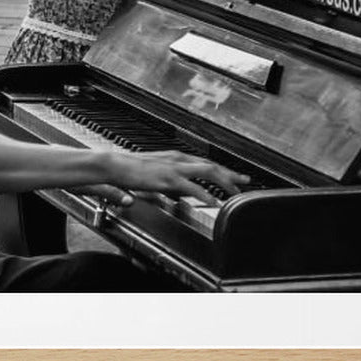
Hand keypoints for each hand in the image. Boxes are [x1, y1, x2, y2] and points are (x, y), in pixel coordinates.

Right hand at [108, 150, 250, 206]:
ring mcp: (174, 168)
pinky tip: (214, 202)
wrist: (115, 165)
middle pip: (212, 165)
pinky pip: (192, 186)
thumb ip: (172, 184)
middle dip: (230, 174)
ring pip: (207, 171)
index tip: (237, 177)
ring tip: (235, 193)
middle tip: (245, 182)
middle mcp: (178, 159)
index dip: (223, 170)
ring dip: (224, 182)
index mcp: (176, 158)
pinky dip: (205, 194)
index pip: (206, 163)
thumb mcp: (157, 177)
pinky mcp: (167, 178)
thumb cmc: (131, 171)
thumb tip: (183, 193)